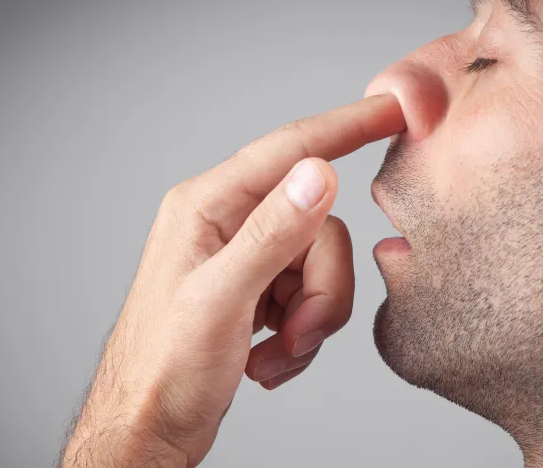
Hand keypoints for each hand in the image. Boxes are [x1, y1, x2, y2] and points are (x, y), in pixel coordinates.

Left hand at [59, 94, 403, 467]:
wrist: (147, 432)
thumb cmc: (162, 371)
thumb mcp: (220, 300)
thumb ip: (273, 234)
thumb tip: (319, 174)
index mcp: (207, 206)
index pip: (290, 150)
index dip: (347, 127)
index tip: (395, 110)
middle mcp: (226, 223)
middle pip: (319, 227)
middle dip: (321, 289)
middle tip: (296, 333)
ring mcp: (243, 258)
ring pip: (321, 266)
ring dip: (310, 320)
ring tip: (274, 354)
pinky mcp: (255, 291)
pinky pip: (310, 296)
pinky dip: (301, 335)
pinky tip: (266, 360)